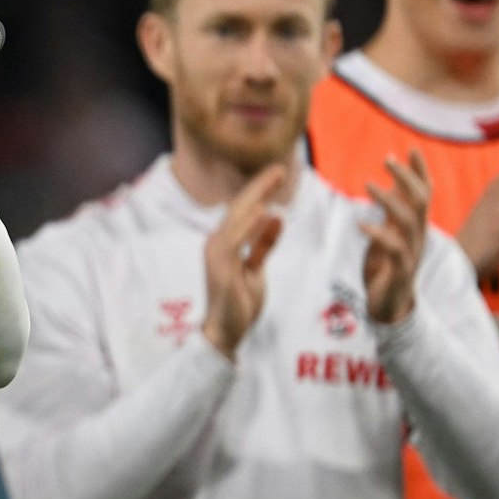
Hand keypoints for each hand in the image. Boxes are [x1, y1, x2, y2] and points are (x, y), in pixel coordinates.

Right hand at [202, 164, 288, 356]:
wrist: (225, 332)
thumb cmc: (239, 303)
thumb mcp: (256, 269)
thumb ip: (263, 244)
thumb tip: (275, 217)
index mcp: (225, 242)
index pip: (244, 210)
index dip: (261, 190)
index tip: (279, 174)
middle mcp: (217, 242)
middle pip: (240, 207)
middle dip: (261, 186)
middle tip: (281, 167)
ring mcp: (216, 253)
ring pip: (238, 218)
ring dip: (257, 196)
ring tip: (275, 179)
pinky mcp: (220, 266)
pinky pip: (236, 241)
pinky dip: (249, 225)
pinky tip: (263, 209)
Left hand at [362, 150, 430, 323]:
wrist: (389, 308)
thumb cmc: (385, 271)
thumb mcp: (386, 237)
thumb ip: (390, 214)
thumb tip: (390, 188)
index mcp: (414, 227)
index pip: (424, 194)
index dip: (420, 172)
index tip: (412, 149)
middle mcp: (417, 237)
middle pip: (421, 200)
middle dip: (407, 177)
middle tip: (387, 158)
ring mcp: (412, 253)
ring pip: (409, 221)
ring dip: (389, 200)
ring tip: (368, 185)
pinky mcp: (401, 270)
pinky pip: (395, 248)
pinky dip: (378, 233)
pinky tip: (361, 224)